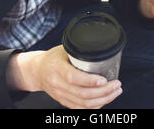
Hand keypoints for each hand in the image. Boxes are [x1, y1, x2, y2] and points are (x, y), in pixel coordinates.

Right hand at [6, 45, 122, 108]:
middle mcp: (57, 84)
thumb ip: (79, 49)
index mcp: (56, 68)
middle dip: (103, 91)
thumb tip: (100, 45)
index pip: (73, 77)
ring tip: (116, 91)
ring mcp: (60, 95)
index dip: (90, 81)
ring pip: (84, 103)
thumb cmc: (53, 57)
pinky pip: (81, 108)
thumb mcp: (63, 48)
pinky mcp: (64, 101)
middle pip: (82, 94)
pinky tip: (105, 99)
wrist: (37, 71)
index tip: (105, 80)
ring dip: (103, 99)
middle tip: (117, 84)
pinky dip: (95, 106)